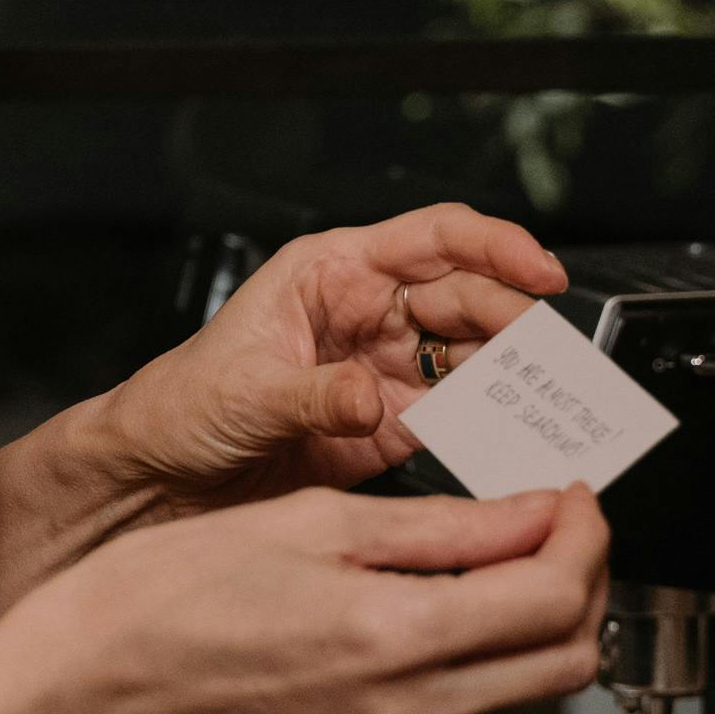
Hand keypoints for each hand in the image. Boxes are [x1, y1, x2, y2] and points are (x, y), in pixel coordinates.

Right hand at [64, 482, 611, 713]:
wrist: (104, 675)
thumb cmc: (179, 589)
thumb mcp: (319, 520)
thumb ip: (446, 526)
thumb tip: (538, 513)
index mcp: (395, 640)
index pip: (554, 596)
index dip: (585, 534)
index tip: (573, 492)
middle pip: (568, 660)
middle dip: (584, 580)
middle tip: (558, 521)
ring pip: (529, 691)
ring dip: (542, 619)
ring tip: (507, 553)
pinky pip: (473, 713)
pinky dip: (490, 655)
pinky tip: (452, 602)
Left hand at [100, 204, 567, 511]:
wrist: (163, 475)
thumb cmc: (183, 405)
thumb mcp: (243, 390)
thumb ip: (313, 395)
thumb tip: (369, 396)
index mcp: (331, 271)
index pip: (431, 238)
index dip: (495, 245)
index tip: (541, 268)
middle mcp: (368, 311)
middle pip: (467, 296)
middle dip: (516, 318)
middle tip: (552, 354)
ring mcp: (387, 368)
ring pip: (475, 355)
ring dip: (514, 372)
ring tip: (550, 396)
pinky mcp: (395, 426)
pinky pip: (459, 416)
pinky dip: (492, 425)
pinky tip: (514, 436)